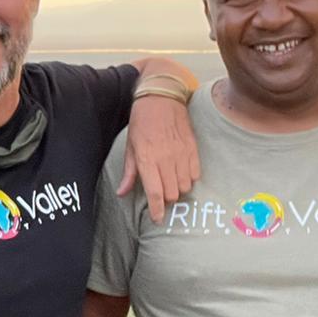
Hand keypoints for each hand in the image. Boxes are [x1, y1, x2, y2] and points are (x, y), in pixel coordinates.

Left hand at [118, 95, 199, 220]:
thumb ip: (129, 172)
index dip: (157, 210)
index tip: (158, 218)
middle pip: (171, 193)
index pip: (155, 193)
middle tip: (161, 194)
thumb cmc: (142, 121)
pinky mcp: (193, 148)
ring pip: (185, 186)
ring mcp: (181, 154)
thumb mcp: (130, 146)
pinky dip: (189, 178)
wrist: (162, 97)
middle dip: (166, 199)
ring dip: (178, 189)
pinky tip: (182, 172)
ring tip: (171, 182)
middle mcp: (165, 159)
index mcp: (147, 159)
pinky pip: (196, 174)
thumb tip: (122, 193)